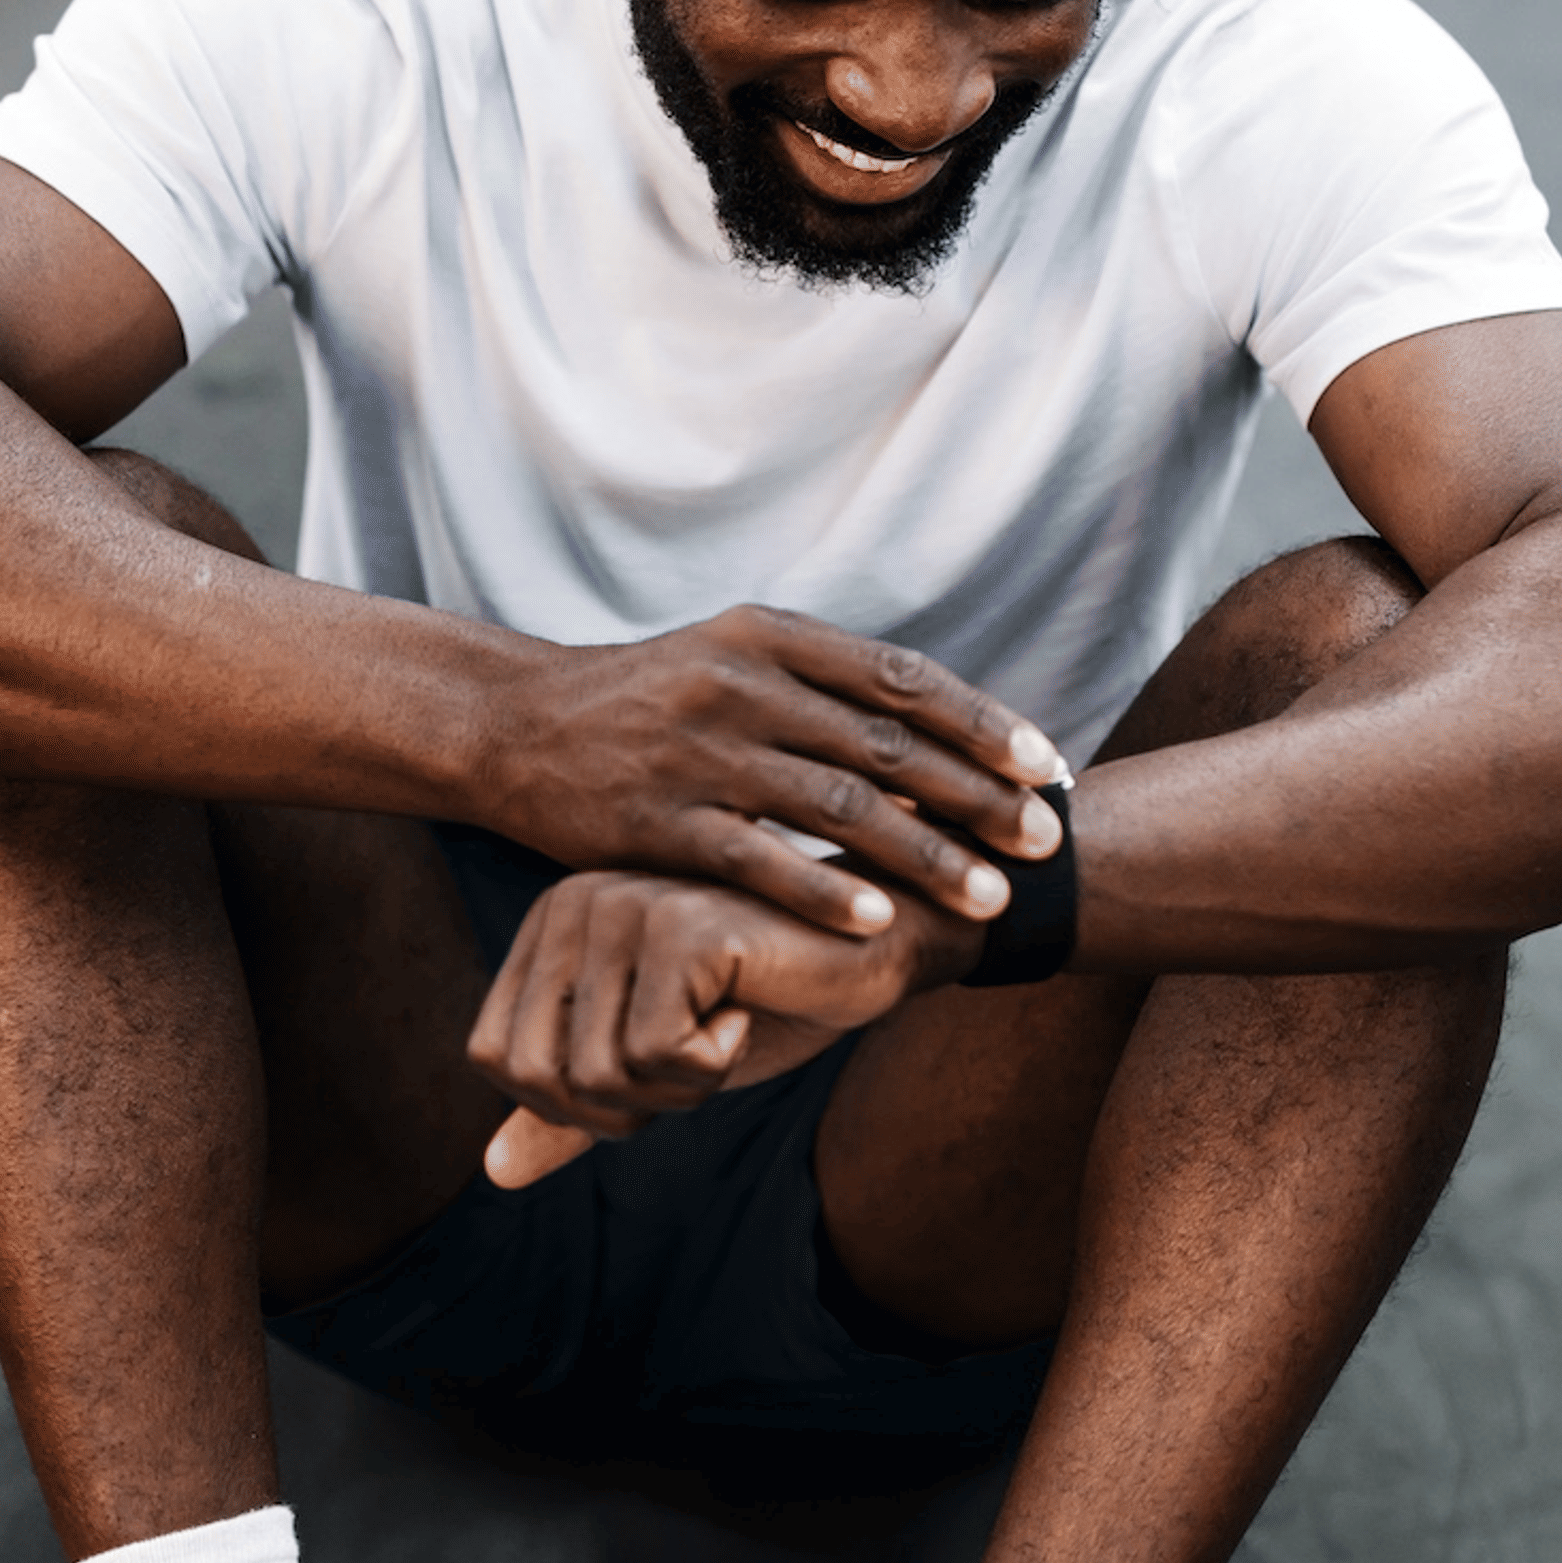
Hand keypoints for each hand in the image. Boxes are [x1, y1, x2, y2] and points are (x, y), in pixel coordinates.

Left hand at [464, 868, 975, 1187]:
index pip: (496, 1055)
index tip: (651, 1063)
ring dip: (674, 1089)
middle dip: (623, 1103)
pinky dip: (710, 1065)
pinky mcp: (678, 928)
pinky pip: (655, 1054)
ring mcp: (622, 908)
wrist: (869, 953)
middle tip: (694, 1054)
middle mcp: (572, 904)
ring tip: (724, 1028)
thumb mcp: (655, 1064)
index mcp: (550, 926)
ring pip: (595, 1073)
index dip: (573, 1100)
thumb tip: (493, 1173)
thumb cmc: (760, 1002)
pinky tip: (748, 1010)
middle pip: (538, 1073)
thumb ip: (574, 1106)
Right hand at [478, 607, 1068, 938]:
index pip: (902, 679)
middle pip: (887, 746)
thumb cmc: (646, 701)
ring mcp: (700, 752)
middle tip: (1043, 846)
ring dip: (924, 857)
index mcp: (770, 637)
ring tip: (987, 900)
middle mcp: (742, 684)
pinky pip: (758, 862)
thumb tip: (939, 723)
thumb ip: (822, 685)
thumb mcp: (731, 659)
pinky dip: (823, 893)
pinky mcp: (659, 818)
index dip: (983, 724)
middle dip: (977, 799)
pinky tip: (878, 925)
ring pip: (839, 809)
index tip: (1047, 769)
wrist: (514, 723)